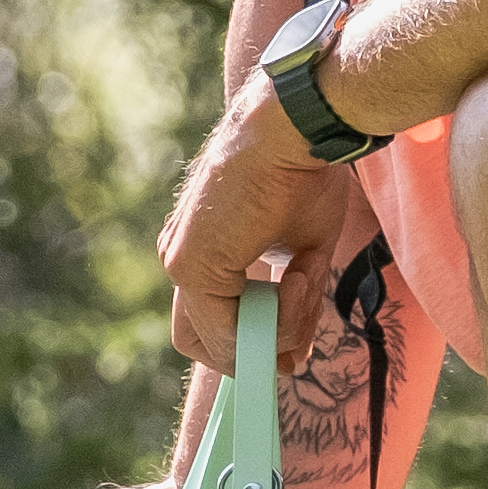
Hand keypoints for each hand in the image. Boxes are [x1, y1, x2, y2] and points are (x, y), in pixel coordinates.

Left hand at [156, 103, 367, 371]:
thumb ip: (293, 304)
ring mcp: (181, 262)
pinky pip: (227, 326)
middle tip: (289, 354)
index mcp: (206, 247)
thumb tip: (293, 359)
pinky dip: (270, 320)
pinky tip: (298, 280)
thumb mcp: (305, 252)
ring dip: (270, 334)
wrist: (292, 129)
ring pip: (216, 340)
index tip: (287, 355)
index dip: (247, 345)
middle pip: (198, 340)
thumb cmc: (303, 173)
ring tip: (304, 287)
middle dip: (247, 356)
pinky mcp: (189, 265)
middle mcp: (183, 256)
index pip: (211, 319)